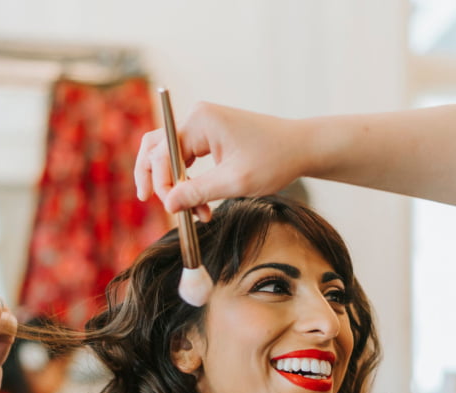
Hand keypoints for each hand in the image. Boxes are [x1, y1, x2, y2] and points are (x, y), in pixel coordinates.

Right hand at [134, 102, 306, 219]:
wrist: (301, 147)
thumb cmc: (274, 159)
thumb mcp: (235, 182)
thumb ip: (198, 192)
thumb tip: (168, 204)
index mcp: (200, 121)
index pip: (163, 153)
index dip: (162, 184)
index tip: (173, 210)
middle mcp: (196, 117)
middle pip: (156, 147)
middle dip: (156, 178)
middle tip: (153, 203)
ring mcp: (202, 124)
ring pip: (169, 155)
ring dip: (175, 184)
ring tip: (192, 212)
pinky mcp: (210, 134)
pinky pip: (186, 157)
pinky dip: (188, 180)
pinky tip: (200, 203)